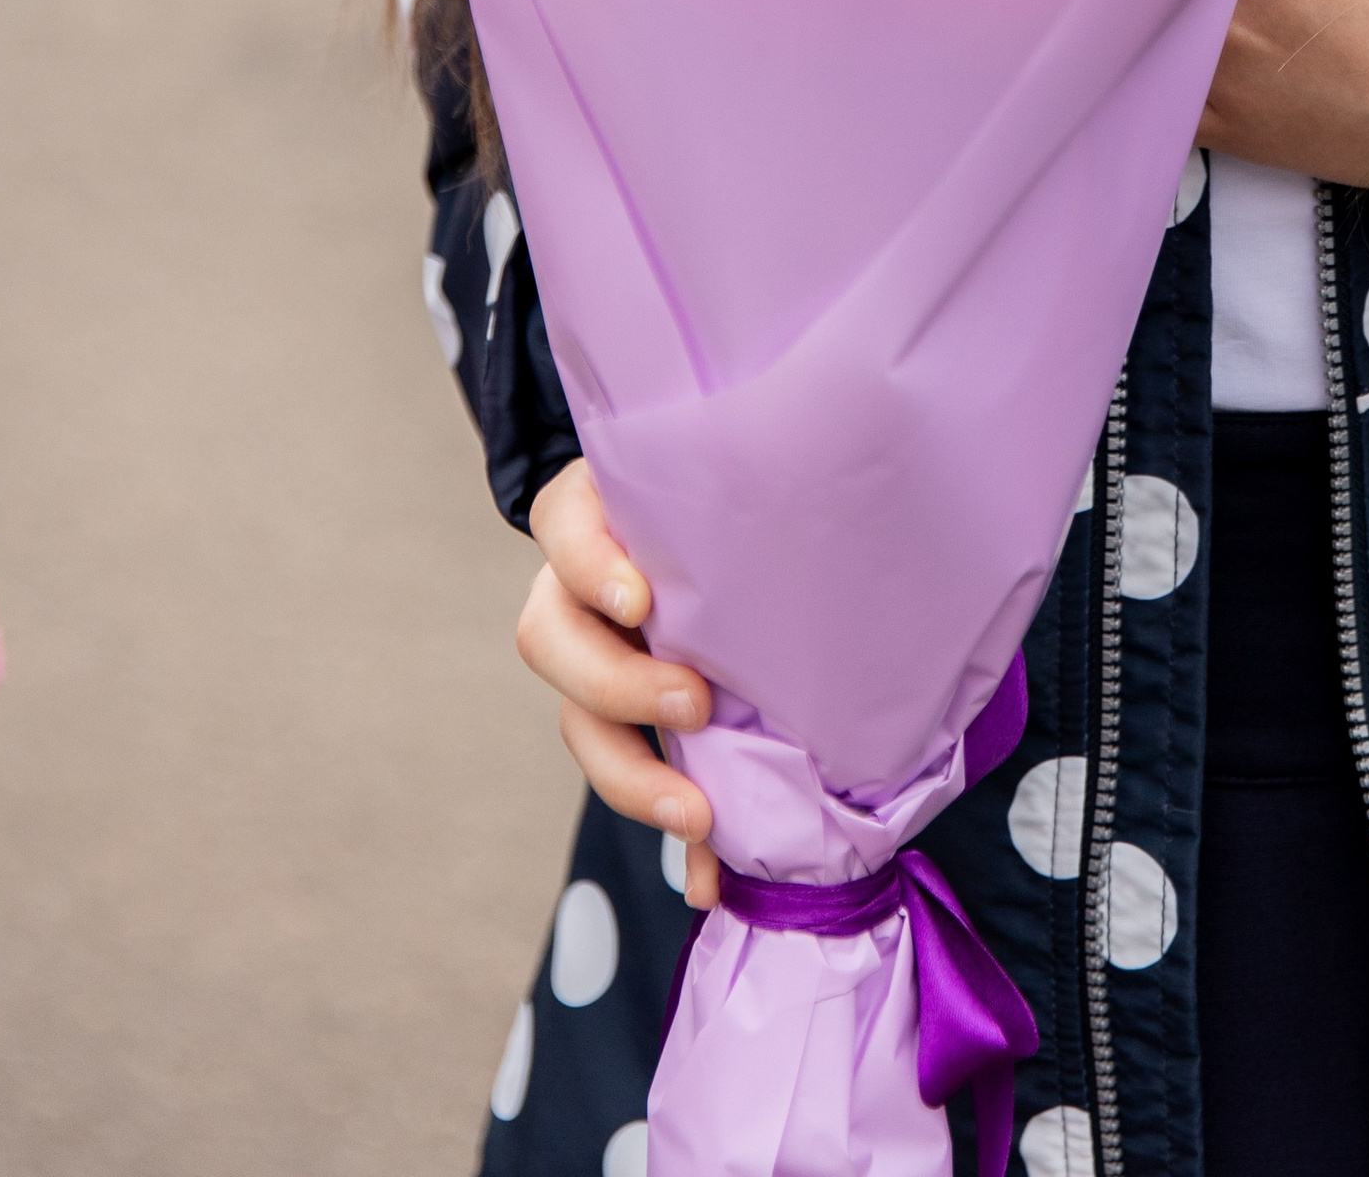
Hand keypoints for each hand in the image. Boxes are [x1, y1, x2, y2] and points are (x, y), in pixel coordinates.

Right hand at [520, 460, 719, 904]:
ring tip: (697, 813)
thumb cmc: (729, 504)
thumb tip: (817, 525)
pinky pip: (638, 783)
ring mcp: (599, 659)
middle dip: (617, 684)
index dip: (590, 568)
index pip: (564, 524)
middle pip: (550, 640)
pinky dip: (675, 839)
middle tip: (692, 705)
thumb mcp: (717, 492)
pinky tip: (708, 877)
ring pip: (579, 722)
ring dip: (634, 778)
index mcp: (598, 517)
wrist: (735, 536)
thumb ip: (735, 512)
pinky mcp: (634, 725)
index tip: (639, 602)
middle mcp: (580, 592)